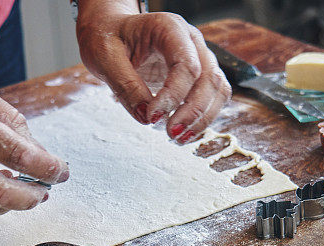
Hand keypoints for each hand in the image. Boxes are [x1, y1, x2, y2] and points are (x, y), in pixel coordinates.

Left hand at [76, 5, 230, 143]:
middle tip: (170, 133)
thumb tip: (145, 116)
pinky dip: (202, 117)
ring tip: (179, 138)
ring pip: (217, 89)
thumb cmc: (107, 38)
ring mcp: (198, 56)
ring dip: (202, 118)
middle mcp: (191, 40)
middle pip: (209, 78)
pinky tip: (184, 133)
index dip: (173, 95)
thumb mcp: (105, 58)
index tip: (152, 117)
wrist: (111, 32)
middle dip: (193, 111)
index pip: (186, 64)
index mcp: (169, 28)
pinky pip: (213, 96)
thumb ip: (125, 85)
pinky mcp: (198, 74)